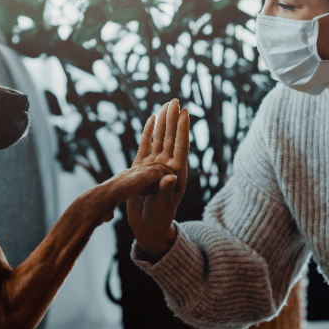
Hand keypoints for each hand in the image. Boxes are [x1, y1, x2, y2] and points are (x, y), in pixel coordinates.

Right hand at [127, 99, 189, 256]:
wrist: (147, 227)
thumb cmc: (158, 219)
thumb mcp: (162, 206)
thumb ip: (166, 191)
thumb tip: (171, 177)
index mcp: (176, 173)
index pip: (181, 146)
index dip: (183, 129)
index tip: (185, 112)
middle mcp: (167, 166)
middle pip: (171, 138)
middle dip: (173, 119)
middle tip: (175, 100)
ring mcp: (155, 166)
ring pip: (160, 139)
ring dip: (163, 123)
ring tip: (165, 105)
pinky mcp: (143, 169)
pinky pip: (146, 146)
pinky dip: (149, 133)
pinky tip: (151, 120)